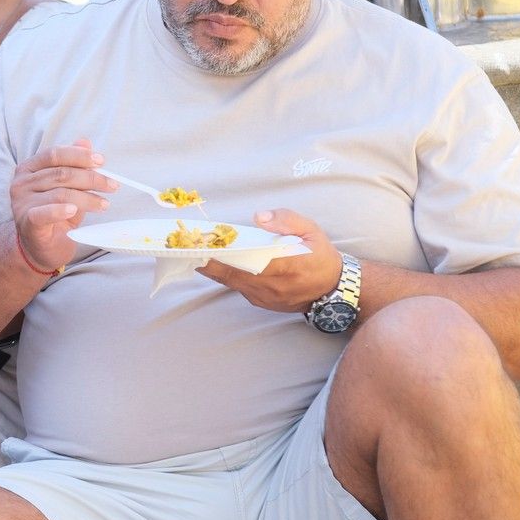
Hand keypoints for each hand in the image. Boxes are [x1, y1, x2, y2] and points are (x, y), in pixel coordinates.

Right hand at [9, 139, 117, 273]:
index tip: (102, 162)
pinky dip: (60, 211)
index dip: (79, 156)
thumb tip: (85, 141)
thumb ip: (73, 166)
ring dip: (87, 197)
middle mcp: (21, 183)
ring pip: (60, 193)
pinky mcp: (26, 223)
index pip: (54, 154)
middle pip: (61, 174)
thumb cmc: (54, 216)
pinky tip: (73, 210)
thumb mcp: (66, 189)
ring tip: (104, 204)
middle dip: (91, 178)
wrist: (39, 248)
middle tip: (112, 185)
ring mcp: (21, 203)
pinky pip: (44, 213)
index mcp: (29, 168)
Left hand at [196, 209, 343, 312]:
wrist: (332, 290)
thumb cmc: (321, 256)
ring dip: (212, 268)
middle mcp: (274, 285)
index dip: (224, 254)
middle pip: (233, 274)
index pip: (250, 260)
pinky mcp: (262, 303)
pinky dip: (224, 276)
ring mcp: (266, 297)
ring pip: (231, 282)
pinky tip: (213, 263)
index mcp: (288, 265)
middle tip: (186, 247)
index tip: (204, 243)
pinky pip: (237, 288)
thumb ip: (287, 220)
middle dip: (208, 261)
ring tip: (192, 252)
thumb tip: (258, 217)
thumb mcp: (312, 231)